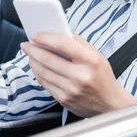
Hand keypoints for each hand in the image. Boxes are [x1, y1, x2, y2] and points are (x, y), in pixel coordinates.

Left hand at [21, 33, 136, 117]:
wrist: (110, 105)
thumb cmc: (102, 77)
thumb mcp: (97, 56)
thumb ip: (78, 43)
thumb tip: (57, 31)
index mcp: (91, 61)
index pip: (63, 44)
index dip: (45, 37)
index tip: (35, 35)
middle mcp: (81, 76)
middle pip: (48, 59)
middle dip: (33, 49)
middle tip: (26, 44)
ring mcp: (71, 90)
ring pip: (43, 72)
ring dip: (32, 61)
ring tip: (30, 54)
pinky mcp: (64, 100)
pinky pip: (44, 83)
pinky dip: (37, 73)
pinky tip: (36, 67)